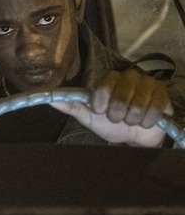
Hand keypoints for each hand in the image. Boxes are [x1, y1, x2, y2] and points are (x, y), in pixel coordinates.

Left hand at [50, 69, 172, 146]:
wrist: (134, 137)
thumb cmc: (110, 123)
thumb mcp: (88, 116)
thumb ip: (71, 105)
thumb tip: (49, 98)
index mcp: (109, 80)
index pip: (103, 87)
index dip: (101, 104)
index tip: (101, 111)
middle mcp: (129, 77)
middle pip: (121, 98)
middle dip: (117, 115)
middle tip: (117, 117)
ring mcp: (148, 84)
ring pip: (138, 105)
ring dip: (132, 119)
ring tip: (131, 119)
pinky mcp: (163, 95)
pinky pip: (155, 110)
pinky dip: (147, 121)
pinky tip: (145, 121)